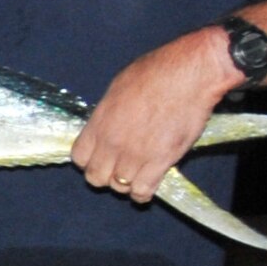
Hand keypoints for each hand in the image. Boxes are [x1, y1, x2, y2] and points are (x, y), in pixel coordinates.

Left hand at [71, 27, 242, 204]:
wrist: (187, 75)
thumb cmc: (154, 73)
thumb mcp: (116, 89)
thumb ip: (106, 115)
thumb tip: (104, 126)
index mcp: (99, 123)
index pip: (78, 157)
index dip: (88, 160)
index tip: (98, 157)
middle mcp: (112, 143)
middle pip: (95, 177)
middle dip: (104, 175)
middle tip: (118, 168)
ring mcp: (135, 155)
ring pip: (119, 187)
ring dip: (126, 183)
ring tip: (136, 173)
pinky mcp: (161, 162)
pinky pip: (143, 191)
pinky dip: (143, 192)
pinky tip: (148, 184)